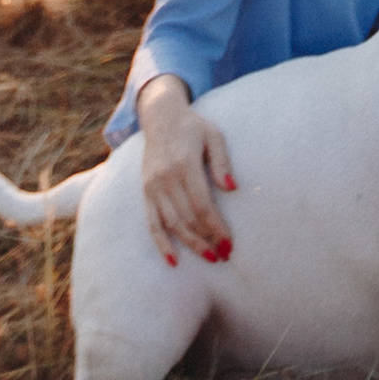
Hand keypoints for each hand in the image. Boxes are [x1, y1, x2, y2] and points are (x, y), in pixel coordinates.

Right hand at [134, 78, 234, 264]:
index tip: (230, 243)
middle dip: (207, 239)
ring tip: (210, 257)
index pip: (202, 205)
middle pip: (188, 218)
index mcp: (185, 164)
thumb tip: (232, 189)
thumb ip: (222, 161)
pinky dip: (161, 244)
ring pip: (171, 224)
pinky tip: (173, 262)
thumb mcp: (214, 136)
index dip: (216, 227)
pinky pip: (152, 223)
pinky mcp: (146, 192)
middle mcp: (166, 177)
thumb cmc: (194, 127)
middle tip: (225, 255)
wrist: (161, 117)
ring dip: (190, 245)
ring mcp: (153, 186)